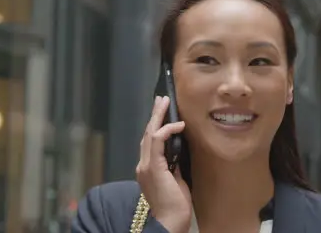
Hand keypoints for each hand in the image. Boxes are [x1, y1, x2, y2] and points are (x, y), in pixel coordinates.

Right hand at [136, 96, 191, 232]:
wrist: (170, 220)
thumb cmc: (174, 204)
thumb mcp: (174, 180)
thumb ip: (172, 165)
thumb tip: (177, 152)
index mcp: (147, 168)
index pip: (149, 142)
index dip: (155, 126)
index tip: (162, 113)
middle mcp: (142, 165)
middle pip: (147, 133)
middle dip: (154, 115)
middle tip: (160, 100)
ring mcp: (145, 166)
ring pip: (150, 134)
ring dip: (158, 116)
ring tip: (164, 102)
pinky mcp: (153, 167)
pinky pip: (157, 141)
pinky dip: (167, 130)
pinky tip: (177, 124)